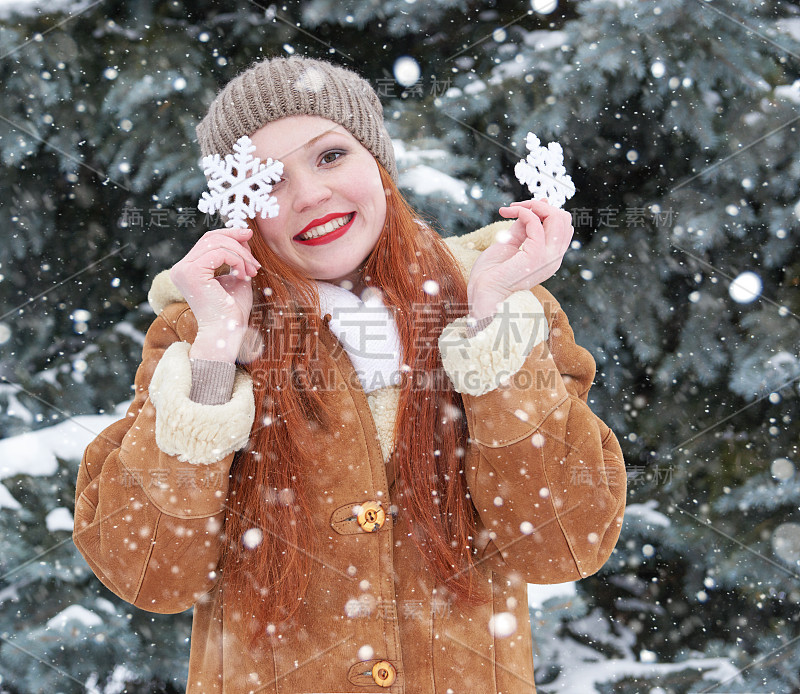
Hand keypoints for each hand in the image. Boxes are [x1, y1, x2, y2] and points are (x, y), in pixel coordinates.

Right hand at [169, 226, 259, 361]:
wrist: (227, 332)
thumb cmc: (232, 311)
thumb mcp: (236, 277)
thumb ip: (237, 256)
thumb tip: (243, 234)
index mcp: (189, 268)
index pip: (208, 240)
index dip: (229, 234)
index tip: (249, 236)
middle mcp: (181, 268)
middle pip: (211, 237)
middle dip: (237, 242)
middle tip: (255, 261)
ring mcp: (183, 270)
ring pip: (216, 243)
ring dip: (241, 254)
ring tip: (252, 272)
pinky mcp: (191, 273)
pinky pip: (219, 253)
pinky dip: (237, 260)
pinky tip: (245, 276)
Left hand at [467, 199, 572, 319]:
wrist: (482, 292)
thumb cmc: (491, 272)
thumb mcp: (510, 243)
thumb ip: (523, 227)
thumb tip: (535, 207)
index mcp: (549, 257)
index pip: (562, 226)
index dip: (545, 211)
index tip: (522, 208)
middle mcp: (553, 259)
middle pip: (563, 219)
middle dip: (541, 205)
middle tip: (516, 206)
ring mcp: (547, 258)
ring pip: (556, 218)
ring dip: (533, 205)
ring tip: (513, 207)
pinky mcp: (536, 256)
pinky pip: (536, 223)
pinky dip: (522, 211)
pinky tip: (507, 212)